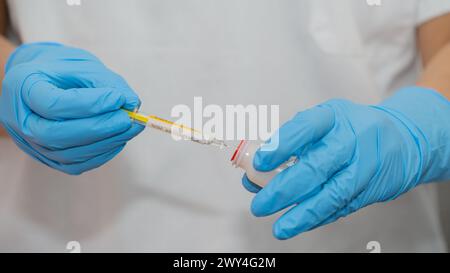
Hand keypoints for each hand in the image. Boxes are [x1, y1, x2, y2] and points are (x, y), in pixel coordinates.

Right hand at [0, 42, 143, 174]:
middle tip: (128, 118)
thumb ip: (107, 82)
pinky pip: (77, 163)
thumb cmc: (60, 70)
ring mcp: (33, 143)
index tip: (118, 98)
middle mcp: (22, 120)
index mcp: (23, 88)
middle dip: (99, 128)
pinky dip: (102, 153)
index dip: (89, 104)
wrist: (41, 82)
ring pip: (69, 153)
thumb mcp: (81, 64)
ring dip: (106, 142)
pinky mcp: (50, 158)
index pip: (53, 104)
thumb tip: (132, 104)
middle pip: (57, 134)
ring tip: (130, 126)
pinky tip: (119, 138)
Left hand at [243, 87, 449, 238]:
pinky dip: (318, 218)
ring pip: (331, 194)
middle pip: (316, 167)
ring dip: (302, 214)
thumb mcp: (325, 122)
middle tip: (260, 204)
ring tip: (280, 227)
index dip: (281, 145)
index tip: (259, 163)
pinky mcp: (371, 189)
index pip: (305, 127)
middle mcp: (351, 139)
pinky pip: (342, 207)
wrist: (403, 140)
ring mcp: (364, 166)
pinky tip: (300, 224)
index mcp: (333, 117)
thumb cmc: (351, 129)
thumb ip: (291, 143)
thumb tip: (254, 172)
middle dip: (284, 190)